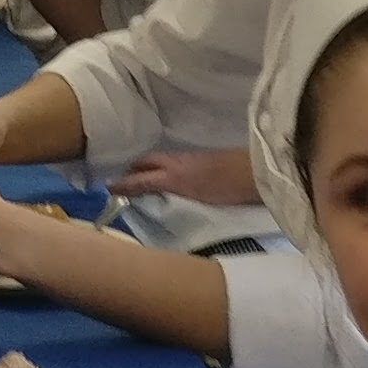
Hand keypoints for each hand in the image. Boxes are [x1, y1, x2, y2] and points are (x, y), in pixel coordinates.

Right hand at [116, 145, 260, 207]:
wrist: (260, 170)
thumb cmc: (231, 187)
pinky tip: (171, 178)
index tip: (108, 188)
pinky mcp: (205, 160)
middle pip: (148, 162)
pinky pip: (176, 161)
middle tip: (123, 181)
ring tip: (142, 180)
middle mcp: (179, 163)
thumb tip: (159, 208)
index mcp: (174, 175)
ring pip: (163, 160)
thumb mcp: (199, 199)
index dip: (124, 185)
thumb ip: (177, 200)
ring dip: (149, 167)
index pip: (142, 179)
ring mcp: (193, 159)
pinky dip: (165, 168)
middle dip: (133, 169)